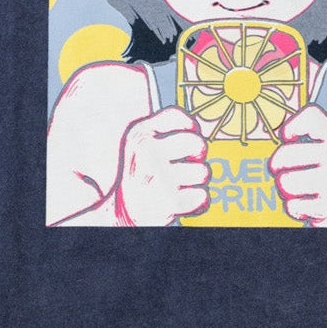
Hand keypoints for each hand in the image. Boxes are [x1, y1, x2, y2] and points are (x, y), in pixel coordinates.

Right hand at [113, 107, 209, 225]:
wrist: (123, 211)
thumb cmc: (138, 174)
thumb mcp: (138, 143)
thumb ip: (161, 129)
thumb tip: (196, 126)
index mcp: (139, 135)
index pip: (177, 116)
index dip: (189, 126)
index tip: (187, 136)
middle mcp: (147, 153)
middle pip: (196, 142)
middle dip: (197, 154)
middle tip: (188, 162)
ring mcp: (158, 177)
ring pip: (202, 172)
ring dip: (196, 180)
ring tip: (181, 183)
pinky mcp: (168, 201)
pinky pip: (202, 196)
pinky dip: (196, 200)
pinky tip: (182, 198)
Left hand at [268, 104, 326, 227]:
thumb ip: (309, 132)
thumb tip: (281, 135)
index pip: (311, 117)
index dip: (292, 126)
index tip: (288, 137)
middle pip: (286, 154)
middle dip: (278, 164)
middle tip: (286, 169)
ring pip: (286, 182)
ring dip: (286, 188)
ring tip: (299, 187)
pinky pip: (293, 206)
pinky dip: (296, 207)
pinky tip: (308, 203)